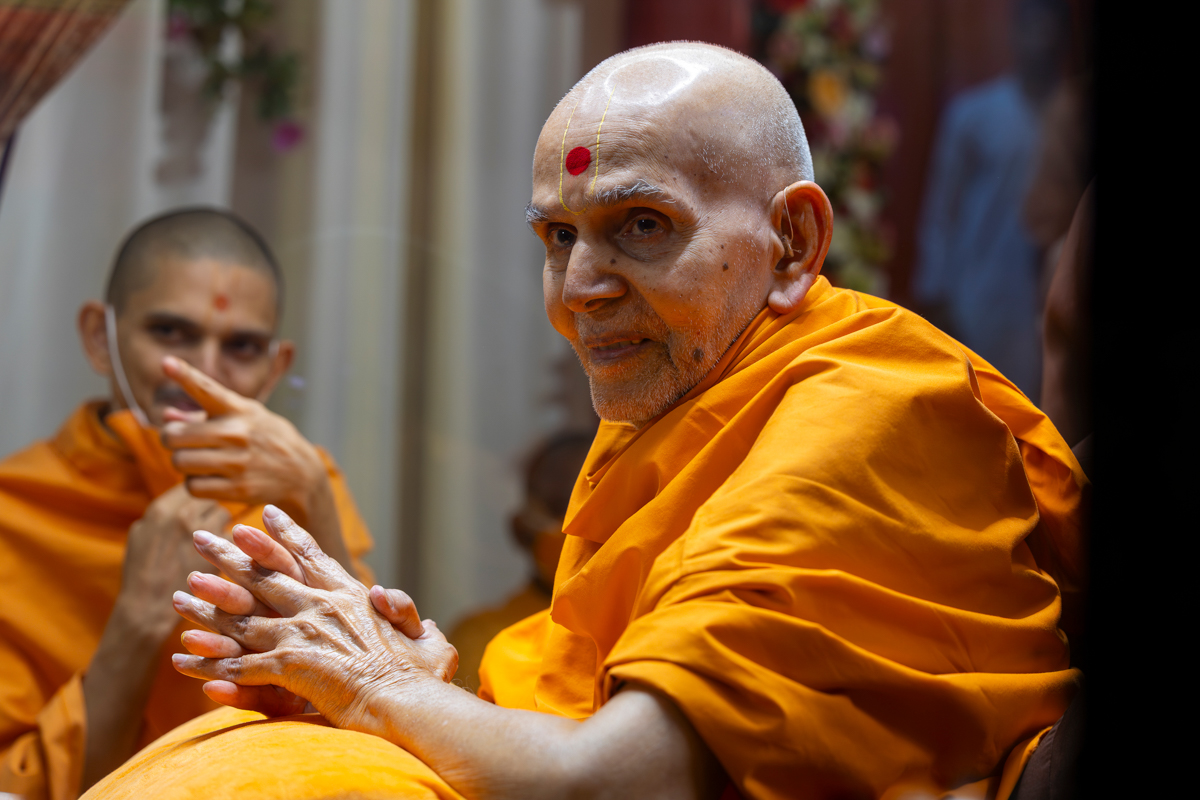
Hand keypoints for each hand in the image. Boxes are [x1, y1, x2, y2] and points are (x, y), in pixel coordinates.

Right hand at [117, 484, 229, 641]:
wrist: (147, 605)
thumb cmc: (141, 568)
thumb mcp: (141, 531)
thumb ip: (163, 511)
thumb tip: (183, 495)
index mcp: (161, 508)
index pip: (191, 485)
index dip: (197, 494)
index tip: (198, 504)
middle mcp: (183, 515)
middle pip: (211, 498)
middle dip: (211, 508)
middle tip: (206, 523)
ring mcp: (203, 534)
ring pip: (224, 515)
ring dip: (221, 524)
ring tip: (211, 541)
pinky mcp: (218, 552)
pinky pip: (230, 537)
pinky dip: (227, 544)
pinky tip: (217, 555)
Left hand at [159, 356, 351, 567]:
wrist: (301, 472)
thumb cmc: (264, 438)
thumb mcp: (243, 418)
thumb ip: (202, 417)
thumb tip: (166, 417)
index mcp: (239, 409)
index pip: (206, 389)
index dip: (185, 375)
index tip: (166, 362)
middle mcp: (238, 433)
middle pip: (174, 437)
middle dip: (171, 440)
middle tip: (182, 442)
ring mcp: (238, 462)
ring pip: (179, 463)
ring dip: (183, 464)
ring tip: (200, 461)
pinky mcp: (238, 489)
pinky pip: (193, 486)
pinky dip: (196, 484)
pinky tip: (211, 478)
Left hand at [172, 507, 456, 727]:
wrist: (408, 700)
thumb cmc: (422, 675)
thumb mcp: (425, 638)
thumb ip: (407, 615)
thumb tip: (397, 603)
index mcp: (350, 595)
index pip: (311, 556)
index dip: (286, 534)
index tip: (263, 514)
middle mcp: (322, 606)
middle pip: (267, 575)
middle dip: (230, 555)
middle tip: (201, 536)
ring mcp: (304, 633)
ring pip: (244, 616)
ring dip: (209, 606)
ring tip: (180, 592)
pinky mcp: (291, 664)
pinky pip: (240, 664)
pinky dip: (210, 664)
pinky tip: (185, 660)